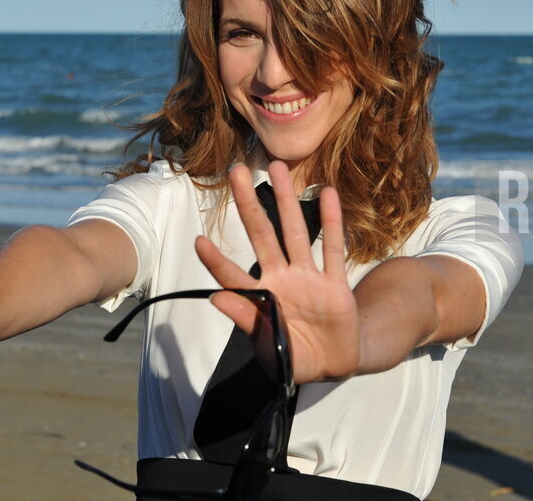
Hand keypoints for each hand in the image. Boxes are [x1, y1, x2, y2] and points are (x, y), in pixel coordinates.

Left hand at [195, 161, 359, 383]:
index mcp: (261, 299)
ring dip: (286, 201)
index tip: (198, 241)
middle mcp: (281, 280)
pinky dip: (331, 222)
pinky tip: (325, 194)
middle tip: (236, 170)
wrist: (335, 364)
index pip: (234, 277)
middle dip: (249, 204)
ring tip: (277, 168)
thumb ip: (246, 320)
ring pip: (294, 232)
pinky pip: (332, 248)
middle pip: (262, 236)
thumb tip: (215, 299)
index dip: (216, 262)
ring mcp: (308, 278)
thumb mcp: (268, 346)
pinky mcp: (334, 284)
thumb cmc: (294, 355)